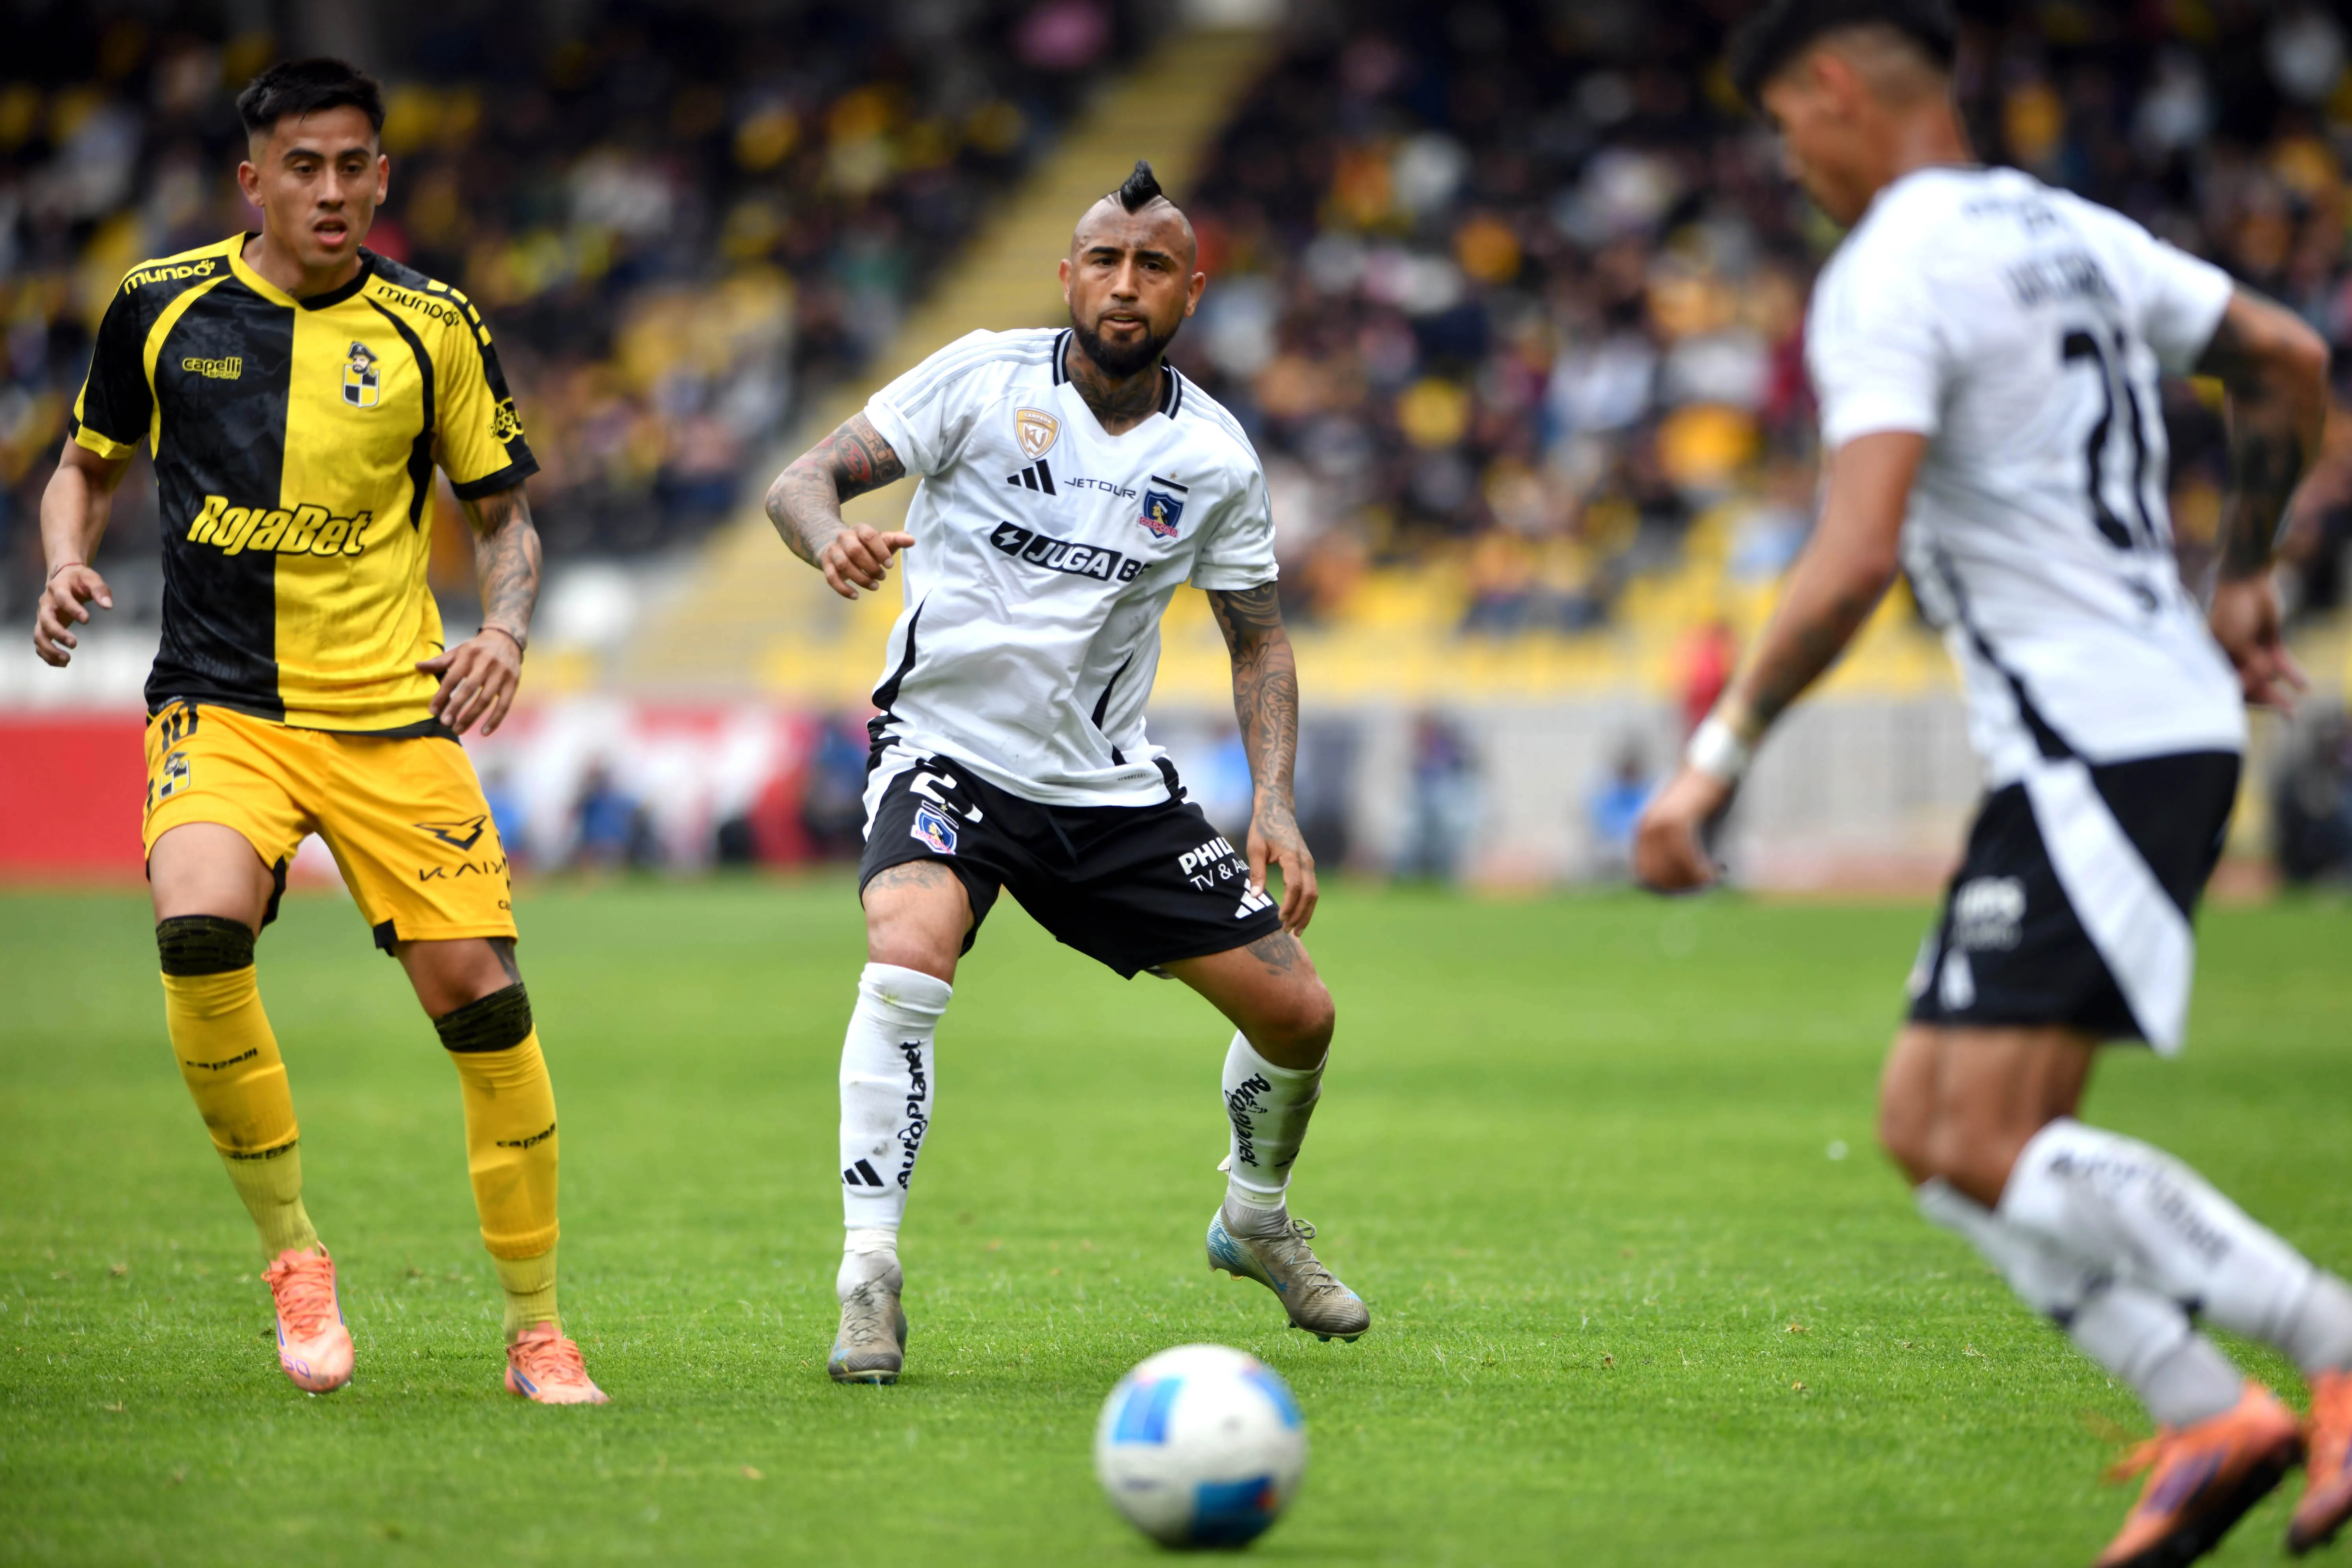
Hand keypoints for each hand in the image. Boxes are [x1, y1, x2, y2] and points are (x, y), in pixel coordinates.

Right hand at [33, 564, 112, 666]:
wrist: (64, 577)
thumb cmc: (80, 580)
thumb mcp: (92, 579)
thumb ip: (100, 590)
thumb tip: (108, 606)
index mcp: (58, 588)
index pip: (62, 598)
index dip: (73, 609)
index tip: (87, 620)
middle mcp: (46, 604)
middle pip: (45, 620)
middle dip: (58, 633)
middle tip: (75, 644)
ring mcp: (42, 616)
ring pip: (38, 635)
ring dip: (49, 649)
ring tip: (67, 660)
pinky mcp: (44, 627)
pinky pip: (40, 643)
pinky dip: (47, 654)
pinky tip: (63, 663)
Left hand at [417, 627, 523, 736]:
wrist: (506, 639)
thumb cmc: (478, 648)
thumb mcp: (459, 650)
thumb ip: (440, 661)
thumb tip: (418, 666)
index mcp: (469, 655)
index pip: (452, 678)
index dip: (442, 695)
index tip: (433, 711)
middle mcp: (486, 664)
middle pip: (468, 690)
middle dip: (455, 708)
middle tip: (445, 722)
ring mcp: (501, 674)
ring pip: (485, 700)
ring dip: (471, 717)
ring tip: (458, 730)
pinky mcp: (513, 683)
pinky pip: (504, 705)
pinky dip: (494, 720)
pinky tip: (484, 732)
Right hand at [818, 523, 914, 599]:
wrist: (838, 546)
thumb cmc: (866, 546)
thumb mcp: (882, 541)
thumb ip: (896, 540)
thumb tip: (912, 539)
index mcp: (860, 529)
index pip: (869, 536)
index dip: (880, 551)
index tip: (890, 565)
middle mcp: (844, 537)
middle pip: (855, 551)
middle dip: (870, 567)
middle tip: (883, 577)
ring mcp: (833, 551)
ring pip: (843, 565)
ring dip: (860, 578)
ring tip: (875, 587)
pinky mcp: (825, 564)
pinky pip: (831, 578)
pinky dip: (843, 589)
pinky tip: (856, 596)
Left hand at [1248, 803, 1318, 934]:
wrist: (1277, 810)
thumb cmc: (1263, 829)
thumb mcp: (1255, 848)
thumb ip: (1257, 873)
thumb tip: (1255, 897)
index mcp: (1292, 856)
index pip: (1295, 886)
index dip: (1289, 905)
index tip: (1279, 919)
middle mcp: (1305, 861)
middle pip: (1309, 894)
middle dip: (1300, 915)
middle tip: (1287, 931)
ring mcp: (1309, 863)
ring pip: (1314, 893)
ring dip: (1306, 913)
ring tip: (1296, 930)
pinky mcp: (1308, 865)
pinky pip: (1312, 888)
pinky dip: (1307, 904)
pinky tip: (1299, 916)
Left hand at [1633, 764, 1732, 892]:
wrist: (1711, 767)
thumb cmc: (1702, 795)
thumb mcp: (1683, 821)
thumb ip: (1676, 844)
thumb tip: (1681, 875)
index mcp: (1643, 828)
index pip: (1644, 870)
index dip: (1664, 886)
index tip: (1686, 889)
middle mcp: (1646, 827)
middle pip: (1657, 873)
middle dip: (1681, 885)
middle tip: (1703, 885)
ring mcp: (1660, 824)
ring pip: (1672, 867)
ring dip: (1693, 879)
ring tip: (1712, 878)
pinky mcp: (1678, 822)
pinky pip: (1686, 857)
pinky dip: (1700, 870)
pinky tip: (1715, 872)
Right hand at [2209, 573, 2307, 712]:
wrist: (2247, 582)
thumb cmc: (2232, 610)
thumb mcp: (2238, 640)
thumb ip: (2252, 663)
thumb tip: (2267, 681)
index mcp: (2218, 659)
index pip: (2231, 686)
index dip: (2246, 697)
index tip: (2261, 705)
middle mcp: (2234, 658)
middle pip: (2250, 686)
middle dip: (2266, 701)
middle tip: (2286, 715)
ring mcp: (2252, 650)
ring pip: (2267, 678)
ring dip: (2280, 694)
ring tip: (2292, 711)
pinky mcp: (2269, 642)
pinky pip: (2282, 663)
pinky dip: (2292, 675)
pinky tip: (2303, 687)